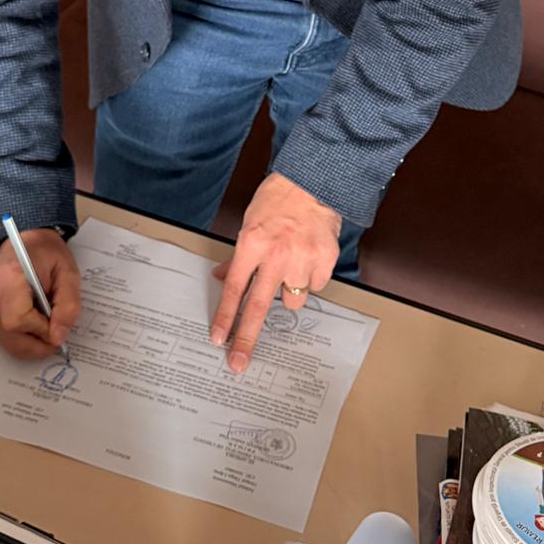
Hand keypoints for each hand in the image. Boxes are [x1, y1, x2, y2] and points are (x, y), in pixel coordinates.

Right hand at [0, 229, 81, 360]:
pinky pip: (4, 336)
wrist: (26, 242)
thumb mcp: (68, 274)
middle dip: (38, 344)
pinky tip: (33, 321)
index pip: (18, 320)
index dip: (41, 331)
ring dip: (32, 342)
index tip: (58, 326)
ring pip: (7, 341)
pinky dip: (22, 337)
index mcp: (9, 278)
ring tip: (45, 323)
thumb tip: (58, 337)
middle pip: (10, 337)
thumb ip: (68, 305)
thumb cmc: (47, 254)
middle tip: (56, 333)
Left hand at [210, 173, 340, 373]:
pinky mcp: (325, 261)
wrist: (314, 181)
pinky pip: (314, 285)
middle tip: (238, 362)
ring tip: (292, 265)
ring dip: (289, 291)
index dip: (225, 317)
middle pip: (258, 307)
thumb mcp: (249, 223)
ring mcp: (302, 260)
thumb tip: (221, 277)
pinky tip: (308, 258)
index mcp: (252, 244)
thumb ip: (238, 255)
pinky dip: (310, 278)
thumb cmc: (278, 198)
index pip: (234, 289)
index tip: (218, 338)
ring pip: (292, 299)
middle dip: (246, 338)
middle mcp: (276, 256)